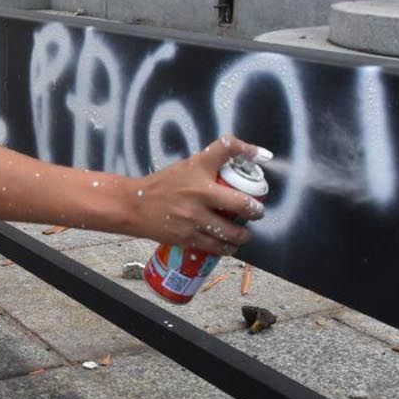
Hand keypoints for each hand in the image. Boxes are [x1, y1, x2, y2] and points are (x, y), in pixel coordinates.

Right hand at [131, 136, 269, 255]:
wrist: (134, 205)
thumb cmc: (163, 184)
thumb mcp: (188, 165)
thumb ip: (212, 160)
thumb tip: (243, 153)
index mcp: (198, 171)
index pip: (227, 150)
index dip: (249, 151)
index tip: (263, 156)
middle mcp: (198, 194)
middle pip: (241, 204)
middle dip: (255, 211)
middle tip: (256, 213)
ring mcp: (193, 219)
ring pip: (231, 232)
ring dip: (243, 235)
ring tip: (243, 234)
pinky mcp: (187, 238)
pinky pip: (215, 247)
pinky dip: (226, 248)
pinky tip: (228, 246)